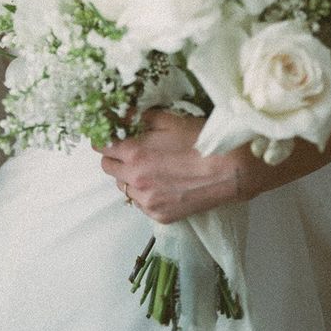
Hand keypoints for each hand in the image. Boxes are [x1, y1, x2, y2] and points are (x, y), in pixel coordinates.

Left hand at [97, 110, 247, 223]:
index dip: (105, 138)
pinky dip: (145, 192)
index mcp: (133, 153)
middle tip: (130, 149)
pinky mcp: (159, 216)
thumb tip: (121, 114)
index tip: (112, 135)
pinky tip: (162, 183)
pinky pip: (140, 203)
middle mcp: (135, 179)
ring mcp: (146, 201)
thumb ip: (139, 117)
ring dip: (128, 175)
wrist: (229, 170)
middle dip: (114, 156)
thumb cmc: (199, 139)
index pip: (101, 147)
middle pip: (107, 168)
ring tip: (149, 167)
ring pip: (123, 187)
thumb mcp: (168, 119)